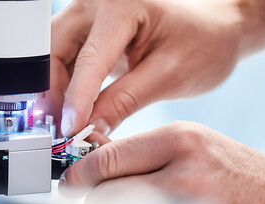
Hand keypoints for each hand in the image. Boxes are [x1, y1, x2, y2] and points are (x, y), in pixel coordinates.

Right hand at [36, 0, 241, 137]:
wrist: (212, 30)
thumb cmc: (202, 44)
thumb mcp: (168, 75)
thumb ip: (125, 101)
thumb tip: (90, 128)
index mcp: (124, 5)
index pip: (90, 57)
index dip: (77, 97)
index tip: (70, 129)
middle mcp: (98, 2)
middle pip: (55, 49)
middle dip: (55, 91)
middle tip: (65, 127)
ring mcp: (90, 13)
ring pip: (53, 53)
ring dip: (56, 89)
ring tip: (71, 121)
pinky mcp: (89, 28)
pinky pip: (63, 56)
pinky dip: (65, 83)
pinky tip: (76, 106)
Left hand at [59, 121, 264, 203]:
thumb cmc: (229, 169)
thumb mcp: (186, 142)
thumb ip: (137, 148)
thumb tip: (90, 152)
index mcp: (179, 142)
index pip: (107, 159)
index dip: (80, 171)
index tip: (71, 178)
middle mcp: (182, 177)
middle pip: (104, 193)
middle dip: (95, 194)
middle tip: (100, 193)